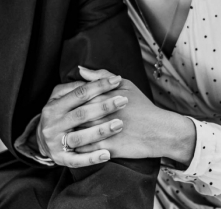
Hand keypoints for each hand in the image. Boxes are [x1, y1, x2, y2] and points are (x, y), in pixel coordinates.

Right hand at [36, 75, 129, 166]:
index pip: (79, 93)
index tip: (117, 81)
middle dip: (104, 106)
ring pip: (80, 137)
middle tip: (124, 100)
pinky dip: (92, 158)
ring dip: (101, 131)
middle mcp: (53, 124)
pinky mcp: (61, 159)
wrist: (42, 141)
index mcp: (53, 106)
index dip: (98, 86)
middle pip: (81, 114)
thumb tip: (85, 70)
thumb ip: (74, 86)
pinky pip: (78, 160)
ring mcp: (56, 143)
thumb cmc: (58, 114)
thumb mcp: (61, 97)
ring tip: (119, 124)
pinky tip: (107, 154)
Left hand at [74, 67, 196, 164]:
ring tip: (64, 133)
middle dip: (66, 118)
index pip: (77, 96)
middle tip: (61, 119)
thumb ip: (101, 76)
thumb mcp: (125, 85)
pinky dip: (78, 148)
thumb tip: (80, 70)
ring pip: (76, 133)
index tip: (66, 103)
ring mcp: (103, 132)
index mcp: (103, 96)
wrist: (159, 130)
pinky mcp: (107, 148)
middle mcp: (101, 113)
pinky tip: (74, 146)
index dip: (69, 100)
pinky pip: (85, 150)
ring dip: (68, 134)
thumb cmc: (142, 106)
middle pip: (74, 115)